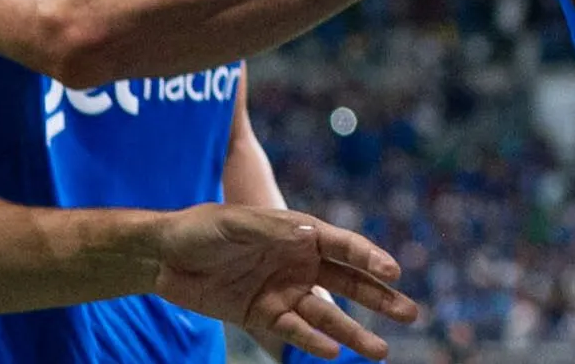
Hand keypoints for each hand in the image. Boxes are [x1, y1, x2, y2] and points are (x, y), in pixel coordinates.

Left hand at [149, 203, 418, 359]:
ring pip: (327, 315)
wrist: (163, 256)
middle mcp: (298, 262)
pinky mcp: (262, 315)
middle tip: (410, 314)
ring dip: (353, 332)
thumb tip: (312, 235)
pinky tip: (332, 353)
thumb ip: (273, 232)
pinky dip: (313, 343)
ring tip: (382, 350)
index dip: (371, 258)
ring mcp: (283, 291)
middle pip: (349, 283)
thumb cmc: (202, 228)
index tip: (394, 273)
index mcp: (299, 232)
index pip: (345, 247)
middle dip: (379, 298)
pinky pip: (294, 332)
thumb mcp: (235, 223)